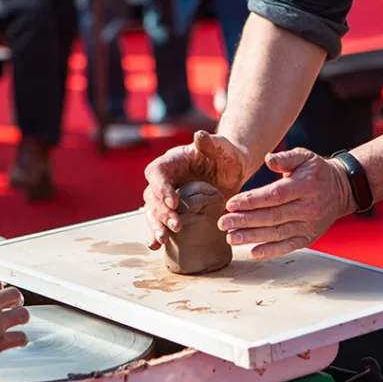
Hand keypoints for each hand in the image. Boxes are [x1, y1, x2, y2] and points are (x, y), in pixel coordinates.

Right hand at [143, 130, 248, 248]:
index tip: (174, 202)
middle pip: (151, 195)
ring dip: (155, 226)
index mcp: (171, 161)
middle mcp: (164, 179)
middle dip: (161, 212)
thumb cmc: (227, 157)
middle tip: (177, 226)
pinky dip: (155, 234)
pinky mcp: (172, 211)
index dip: (161, 188)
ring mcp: (166, 196)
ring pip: (151, 211)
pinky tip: (156, 246)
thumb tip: (199, 135)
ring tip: (164, 240)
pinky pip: (158, 222)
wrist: (231, 172)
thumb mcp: (224, 148)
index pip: (157, 173)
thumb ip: (212, 143)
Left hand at [217, 148, 356, 258]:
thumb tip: (268, 159)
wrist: (341, 190)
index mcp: (305, 186)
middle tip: (222, 223)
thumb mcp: (304, 156)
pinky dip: (271, 251)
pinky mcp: (309, 237)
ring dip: (252, 237)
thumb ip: (285, 158)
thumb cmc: (316, 172)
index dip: (251, 201)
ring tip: (230, 238)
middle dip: (245, 221)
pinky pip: (288, 246)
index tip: (230, 204)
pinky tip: (253, 252)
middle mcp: (308, 208)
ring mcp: (309, 225)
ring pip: (277, 233)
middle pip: (272, 216)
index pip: (274, 196)